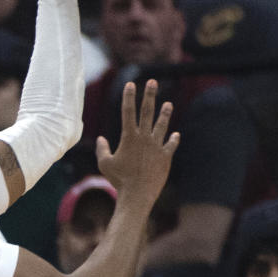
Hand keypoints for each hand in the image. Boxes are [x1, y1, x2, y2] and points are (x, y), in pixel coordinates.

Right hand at [96, 80, 178, 210]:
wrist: (138, 194)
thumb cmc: (119, 180)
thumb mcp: (104, 164)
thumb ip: (102, 150)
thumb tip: (102, 139)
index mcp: (129, 137)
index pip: (128, 112)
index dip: (129, 97)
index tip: (130, 84)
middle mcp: (144, 138)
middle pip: (147, 112)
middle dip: (149, 95)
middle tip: (152, 82)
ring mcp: (156, 147)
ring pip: (162, 126)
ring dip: (165, 114)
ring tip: (168, 104)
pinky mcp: (165, 157)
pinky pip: (170, 146)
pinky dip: (173, 140)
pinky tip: (176, 135)